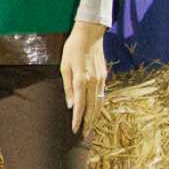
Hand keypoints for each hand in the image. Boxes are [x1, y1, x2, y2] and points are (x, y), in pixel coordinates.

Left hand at [60, 21, 107, 135]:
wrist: (90, 34)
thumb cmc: (72, 49)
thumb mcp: (64, 66)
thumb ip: (68, 87)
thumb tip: (70, 105)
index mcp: (81, 79)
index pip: (80, 104)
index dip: (78, 118)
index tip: (75, 129)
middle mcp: (93, 81)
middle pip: (92, 107)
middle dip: (88, 122)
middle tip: (84, 134)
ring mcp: (101, 79)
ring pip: (99, 102)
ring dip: (95, 116)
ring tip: (91, 126)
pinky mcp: (104, 76)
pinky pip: (102, 94)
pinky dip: (99, 105)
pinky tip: (95, 111)